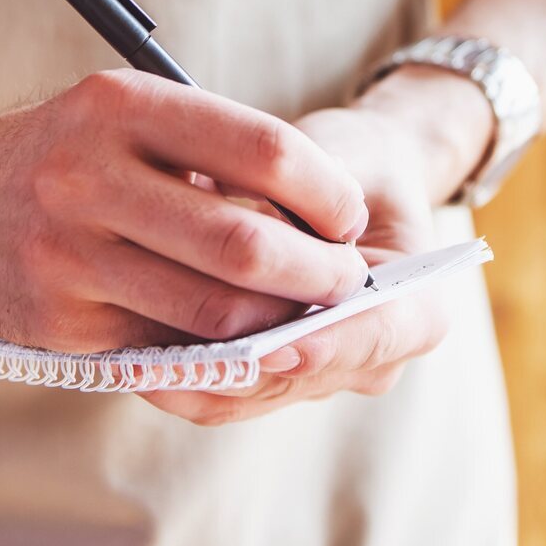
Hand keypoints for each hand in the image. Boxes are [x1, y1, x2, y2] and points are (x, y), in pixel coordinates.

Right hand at [0, 69, 372, 353]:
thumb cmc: (70, 152)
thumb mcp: (130, 114)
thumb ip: (215, 151)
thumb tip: (328, 220)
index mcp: (122, 105)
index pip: (263, 149)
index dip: (326, 193)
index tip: (347, 217)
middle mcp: (86, 174)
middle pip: (243, 243)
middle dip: (318, 272)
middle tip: (344, 281)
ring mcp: (64, 252)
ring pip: (212, 312)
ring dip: (279, 322)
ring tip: (303, 311)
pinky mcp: (55, 319)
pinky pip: (166, 346)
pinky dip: (216, 347)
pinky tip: (238, 334)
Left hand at [138, 66, 491, 424]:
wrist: (355, 179)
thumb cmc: (349, 157)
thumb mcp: (341, 151)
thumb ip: (301, 184)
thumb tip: (226, 202)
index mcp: (417, 302)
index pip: (381, 335)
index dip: (329, 344)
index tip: (280, 346)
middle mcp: (372, 353)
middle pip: (302, 377)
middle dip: (239, 364)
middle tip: (177, 354)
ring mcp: (316, 373)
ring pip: (251, 394)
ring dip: (194, 373)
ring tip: (138, 354)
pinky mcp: (267, 375)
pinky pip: (218, 392)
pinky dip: (175, 375)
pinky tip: (129, 351)